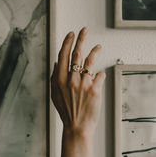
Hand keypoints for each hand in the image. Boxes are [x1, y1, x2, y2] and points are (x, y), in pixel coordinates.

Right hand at [51, 27, 104, 141]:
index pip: (63, 55)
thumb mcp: (55, 94)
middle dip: (80, 39)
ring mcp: (83, 84)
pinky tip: (100, 74)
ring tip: (98, 46)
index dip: (67, 42)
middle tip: (84, 30)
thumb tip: (57, 62)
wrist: (76, 126)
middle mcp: (71, 79)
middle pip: (76, 54)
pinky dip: (100, 74)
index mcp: (59, 79)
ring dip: (94, 51)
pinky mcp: (95, 90)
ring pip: (90, 61)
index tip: (71, 34)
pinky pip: (100, 76)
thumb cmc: (66, 111)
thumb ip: (55, 77)